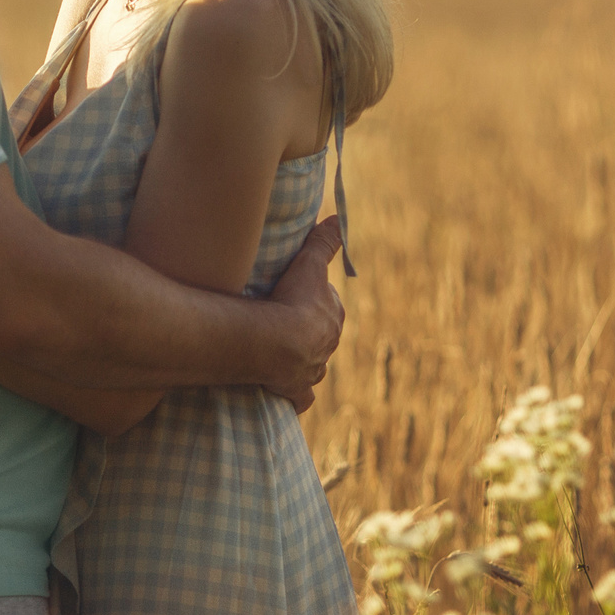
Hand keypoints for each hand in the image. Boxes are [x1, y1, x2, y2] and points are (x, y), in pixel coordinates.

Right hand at [262, 215, 345, 412]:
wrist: (276, 342)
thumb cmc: (293, 301)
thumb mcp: (309, 264)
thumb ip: (323, 242)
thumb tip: (339, 217)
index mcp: (333, 318)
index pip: (329, 306)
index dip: (315, 299)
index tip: (299, 294)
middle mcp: (327, 346)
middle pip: (322, 336)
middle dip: (309, 331)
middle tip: (285, 321)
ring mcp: (312, 369)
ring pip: (314, 365)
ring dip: (303, 361)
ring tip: (282, 354)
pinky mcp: (295, 389)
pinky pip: (302, 397)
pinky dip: (297, 396)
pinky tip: (288, 392)